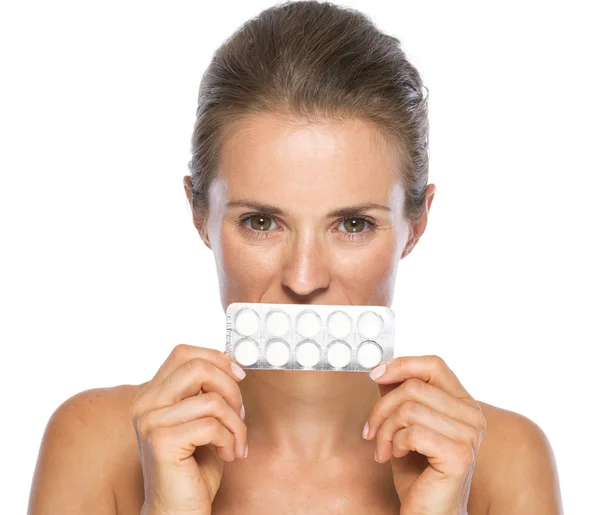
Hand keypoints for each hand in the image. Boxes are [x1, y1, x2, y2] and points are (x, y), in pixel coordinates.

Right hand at [130, 344, 247, 514]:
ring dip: (236, 423)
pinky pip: (212, 426)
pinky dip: (230, 440)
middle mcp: (145, 404)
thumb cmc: (194, 466)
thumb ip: (205, 391)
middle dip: (230, 388)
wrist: (178, 510)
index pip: (183, 353)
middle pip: (197, 367)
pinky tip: (227, 455)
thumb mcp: (201, 418)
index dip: (216, 358)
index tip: (239, 375)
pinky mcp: (161, 441)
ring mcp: (150, 422)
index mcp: (153, 394)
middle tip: (240, 413)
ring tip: (235, 442)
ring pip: (212, 400)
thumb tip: (232, 364)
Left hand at [363, 355, 485, 514]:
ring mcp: (469, 435)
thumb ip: (398, 395)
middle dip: (382, 408)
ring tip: (383, 448)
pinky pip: (413, 432)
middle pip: (414, 386)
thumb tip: (381, 368)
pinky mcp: (459, 455)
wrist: (426, 510)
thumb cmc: (415, 469)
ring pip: (409, 408)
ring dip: (385, 430)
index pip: (433, 364)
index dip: (401, 365)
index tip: (376, 375)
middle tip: (370, 430)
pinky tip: (396, 456)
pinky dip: (395, 443)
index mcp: (462, 402)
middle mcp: (472, 415)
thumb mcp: (402, 423)